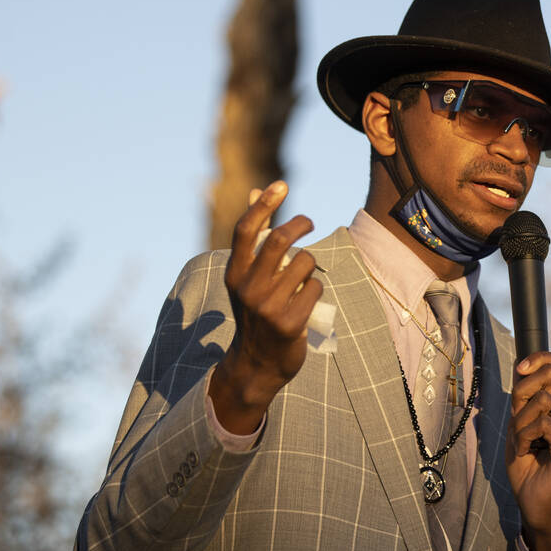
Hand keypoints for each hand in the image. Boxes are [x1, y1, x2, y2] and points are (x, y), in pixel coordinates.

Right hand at [208, 181, 322, 433]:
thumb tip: (257, 192)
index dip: (264, 204)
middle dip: (299, 224)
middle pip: (279, 240)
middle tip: (308, 221)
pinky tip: (306, 302)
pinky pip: (315, 287)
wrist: (257, 364)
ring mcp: (269, 307)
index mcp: (234, 274)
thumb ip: (254, 237)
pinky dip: (315, 289)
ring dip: (309, 266)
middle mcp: (248, 289)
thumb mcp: (247, 277)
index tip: (282, 185)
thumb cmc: (256, 312)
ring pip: (304, 263)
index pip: (246, 231)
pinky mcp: (290, 323)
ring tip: (301, 280)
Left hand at [505, 351, 550, 550]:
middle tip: (517, 422)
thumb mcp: (518, 422)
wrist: (532, 502)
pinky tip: (526, 452)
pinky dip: (524, 436)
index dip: (542, 358)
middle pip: (549, 376)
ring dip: (520, 423)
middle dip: (521, 395)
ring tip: (523, 443)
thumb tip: (524, 365)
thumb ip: (524, 396)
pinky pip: (542, 424)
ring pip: (542, 401)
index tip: (521, 369)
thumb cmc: (526, 464)